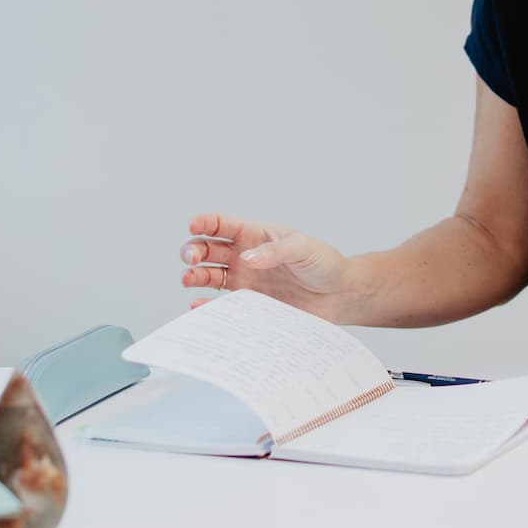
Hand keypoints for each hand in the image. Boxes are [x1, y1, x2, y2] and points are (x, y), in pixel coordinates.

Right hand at [178, 213, 354, 320]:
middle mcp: (245, 255)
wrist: (338, 295)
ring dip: (194, 275)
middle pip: (208, 249)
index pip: (222, 224)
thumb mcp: (303, 248)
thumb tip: (245, 259)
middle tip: (193, 257)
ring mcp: (245, 279)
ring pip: (209, 274)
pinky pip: (222, 303)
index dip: (205, 222)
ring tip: (189, 279)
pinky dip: (206, 304)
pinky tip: (198, 304)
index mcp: (256, 234)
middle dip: (194, 250)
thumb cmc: (323, 263)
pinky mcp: (250, 303)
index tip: (194, 225)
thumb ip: (275, 251)